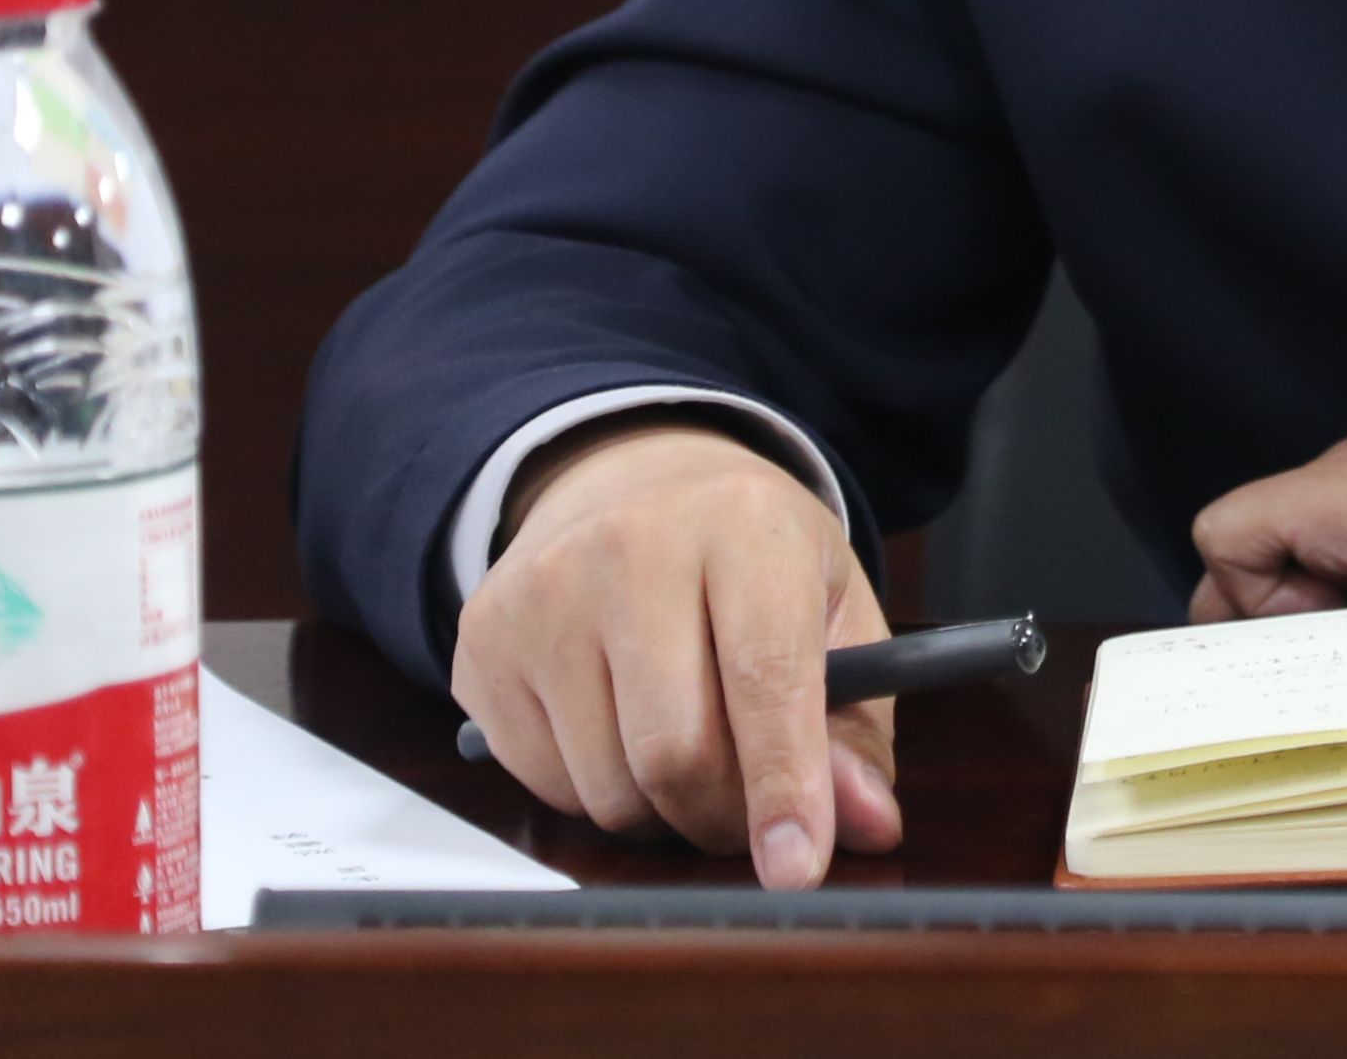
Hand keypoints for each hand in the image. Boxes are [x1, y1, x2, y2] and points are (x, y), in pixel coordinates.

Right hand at [450, 419, 903, 887]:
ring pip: (607, 787)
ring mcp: (542, 594)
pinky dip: (595, 793)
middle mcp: (630, 546)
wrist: (629, 479)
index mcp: (742, 524)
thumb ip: (857, 723)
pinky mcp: (481, 644)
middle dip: (723, 816)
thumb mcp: (831, 608)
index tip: (797, 867)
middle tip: (747, 816)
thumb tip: (864, 823)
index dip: (783, 785)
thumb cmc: (747, 557)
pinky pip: (544, 785)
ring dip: (660, 812)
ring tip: (686, 754)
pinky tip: (617, 729)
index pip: (764, 678)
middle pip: (675, 753)